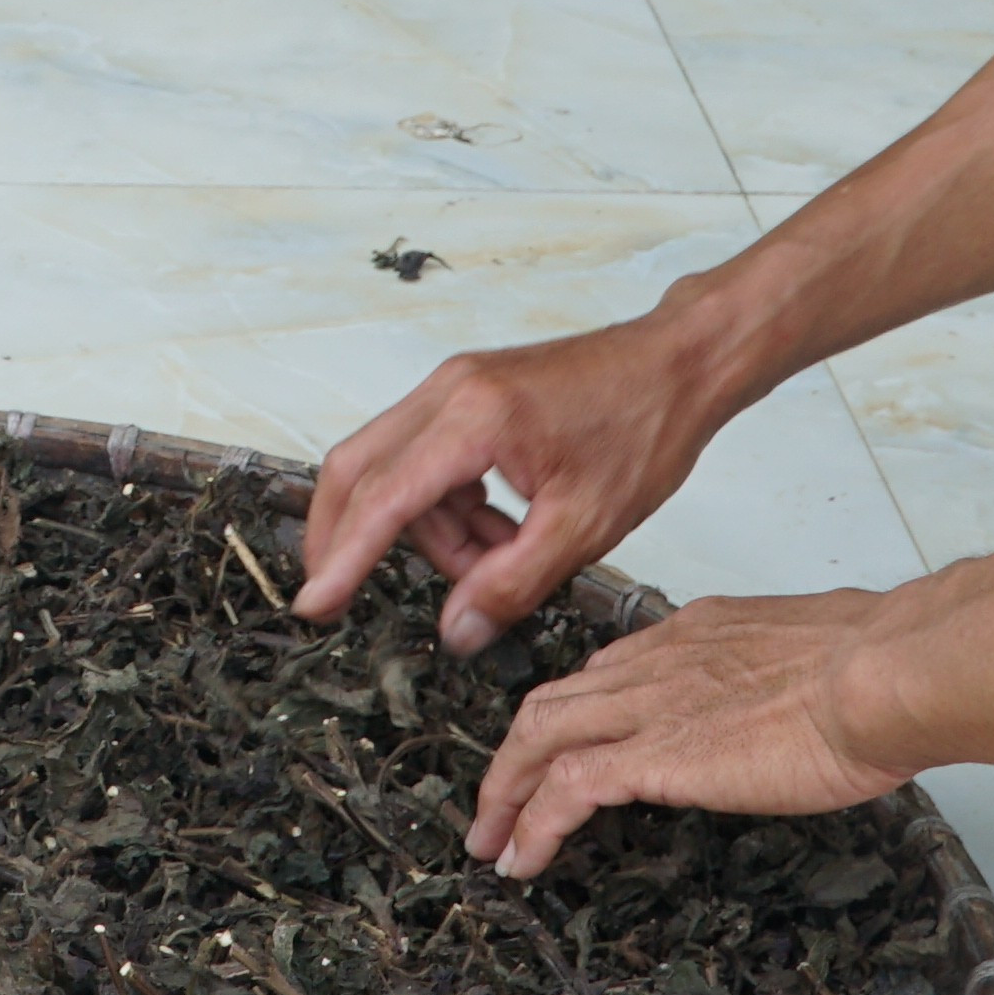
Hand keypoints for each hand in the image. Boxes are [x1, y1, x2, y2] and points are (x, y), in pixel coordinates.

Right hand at [298, 302, 745, 651]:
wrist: (679, 363)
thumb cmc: (645, 426)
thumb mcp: (584, 525)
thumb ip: (513, 583)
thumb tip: (457, 630)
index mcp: (474, 419)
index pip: (385, 498)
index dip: (345, 558)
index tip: (314, 603)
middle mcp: (449, 391)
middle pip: (359, 470)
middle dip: (348, 538)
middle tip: (343, 595)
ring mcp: (455, 386)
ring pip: (396, 472)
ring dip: (426, 531)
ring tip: (498, 563)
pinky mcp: (468, 394)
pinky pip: (427, 459)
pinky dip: (448, 507)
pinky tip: (502, 532)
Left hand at [466, 589, 908, 877]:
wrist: (884, 674)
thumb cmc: (883, 670)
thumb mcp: (825, 658)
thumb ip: (790, 677)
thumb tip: (811, 701)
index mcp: (700, 633)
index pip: (612, 669)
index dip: (579, 711)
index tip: (566, 743)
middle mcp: (661, 660)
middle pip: (556, 699)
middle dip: (516, 752)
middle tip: (499, 801)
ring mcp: (650, 705)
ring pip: (539, 735)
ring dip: (505, 792)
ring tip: (491, 841)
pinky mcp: (653, 756)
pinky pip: (563, 789)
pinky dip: (531, 825)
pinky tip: (520, 861)